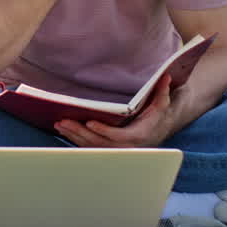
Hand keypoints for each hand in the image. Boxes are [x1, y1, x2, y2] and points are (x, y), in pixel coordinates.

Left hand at [54, 74, 178, 147]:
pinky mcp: (107, 150)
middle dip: (80, 133)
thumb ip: (161, 92)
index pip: (118, 137)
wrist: (156, 132)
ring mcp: (115, 151)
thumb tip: (166, 76)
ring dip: (74, 136)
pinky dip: (75, 140)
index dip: (103, 131)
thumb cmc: (155, 117)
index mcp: (138, 136)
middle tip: (64, 122)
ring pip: (92, 147)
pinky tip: (63, 131)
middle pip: (99, 144)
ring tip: (60, 124)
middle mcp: (125, 148)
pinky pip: (89, 148)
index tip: (90, 122)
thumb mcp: (161, 105)